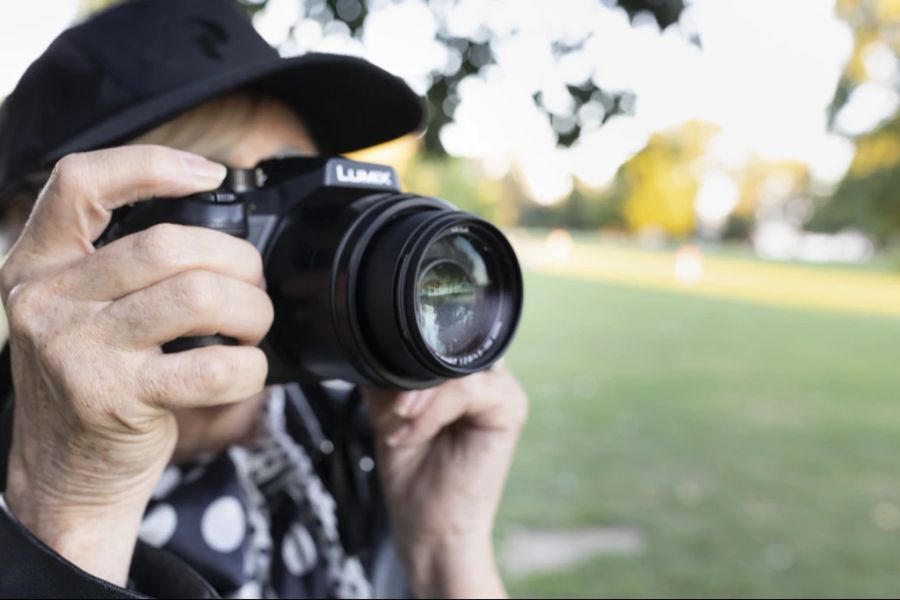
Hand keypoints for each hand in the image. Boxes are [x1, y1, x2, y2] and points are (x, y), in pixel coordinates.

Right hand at [0, 146, 272, 585]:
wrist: (63, 474)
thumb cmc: (93, 382)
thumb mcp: (79, 311)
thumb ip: (119, 265)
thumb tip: (214, 214)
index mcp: (37, 265)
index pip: (79, 182)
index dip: (152, 165)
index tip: (210, 174)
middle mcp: (47, 300)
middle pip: (168, 243)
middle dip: (237, 261)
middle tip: (252, 286)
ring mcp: (76, 349)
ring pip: (199, 295)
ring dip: (251, 310)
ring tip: (252, 327)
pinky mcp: (113, 398)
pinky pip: (212, 366)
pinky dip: (249, 366)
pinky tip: (245, 370)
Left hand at [362, 365, 527, 598]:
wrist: (428, 528)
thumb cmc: (413, 474)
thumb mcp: (390, 411)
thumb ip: (390, 375)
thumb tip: (371, 346)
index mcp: (463, 374)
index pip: (433, 340)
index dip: (401, 355)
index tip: (375, 389)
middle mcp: (487, 377)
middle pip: (443, 348)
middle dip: (407, 377)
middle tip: (389, 414)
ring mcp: (503, 390)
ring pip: (451, 366)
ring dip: (416, 397)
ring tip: (399, 429)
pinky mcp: (510, 409)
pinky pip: (465, 388)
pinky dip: (430, 410)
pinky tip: (413, 434)